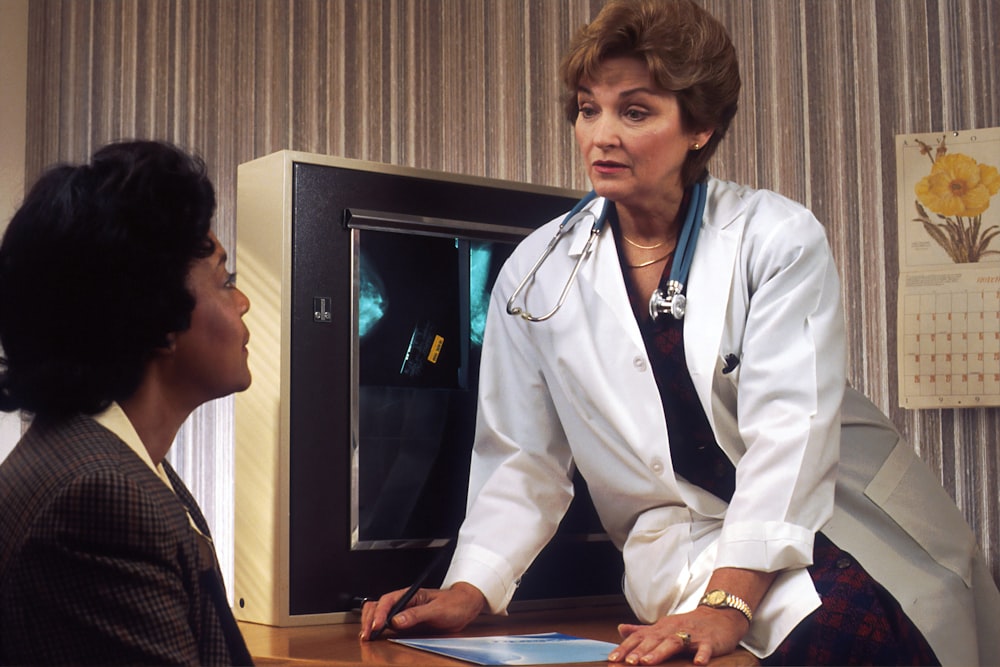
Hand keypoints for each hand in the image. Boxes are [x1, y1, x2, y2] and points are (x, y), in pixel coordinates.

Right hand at [359, 582, 485, 640]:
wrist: (465, 607)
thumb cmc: (454, 603)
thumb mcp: (437, 609)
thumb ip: (416, 614)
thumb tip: (397, 620)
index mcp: (410, 594)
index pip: (388, 601)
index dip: (379, 613)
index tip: (376, 626)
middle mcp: (404, 602)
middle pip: (378, 605)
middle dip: (369, 619)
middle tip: (367, 634)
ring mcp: (404, 611)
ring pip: (379, 613)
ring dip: (370, 623)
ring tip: (367, 636)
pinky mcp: (406, 621)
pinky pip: (387, 623)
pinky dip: (378, 628)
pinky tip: (375, 635)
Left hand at [608, 606, 747, 665]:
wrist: (719, 615)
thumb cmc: (689, 625)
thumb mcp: (663, 626)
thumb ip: (642, 630)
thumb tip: (620, 629)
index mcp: (661, 628)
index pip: (640, 637)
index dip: (626, 647)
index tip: (613, 658)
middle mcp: (673, 629)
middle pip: (654, 640)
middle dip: (640, 651)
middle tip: (628, 661)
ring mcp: (692, 635)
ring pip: (674, 642)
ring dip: (660, 652)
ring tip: (648, 662)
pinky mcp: (709, 641)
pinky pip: (705, 648)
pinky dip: (701, 655)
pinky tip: (698, 663)